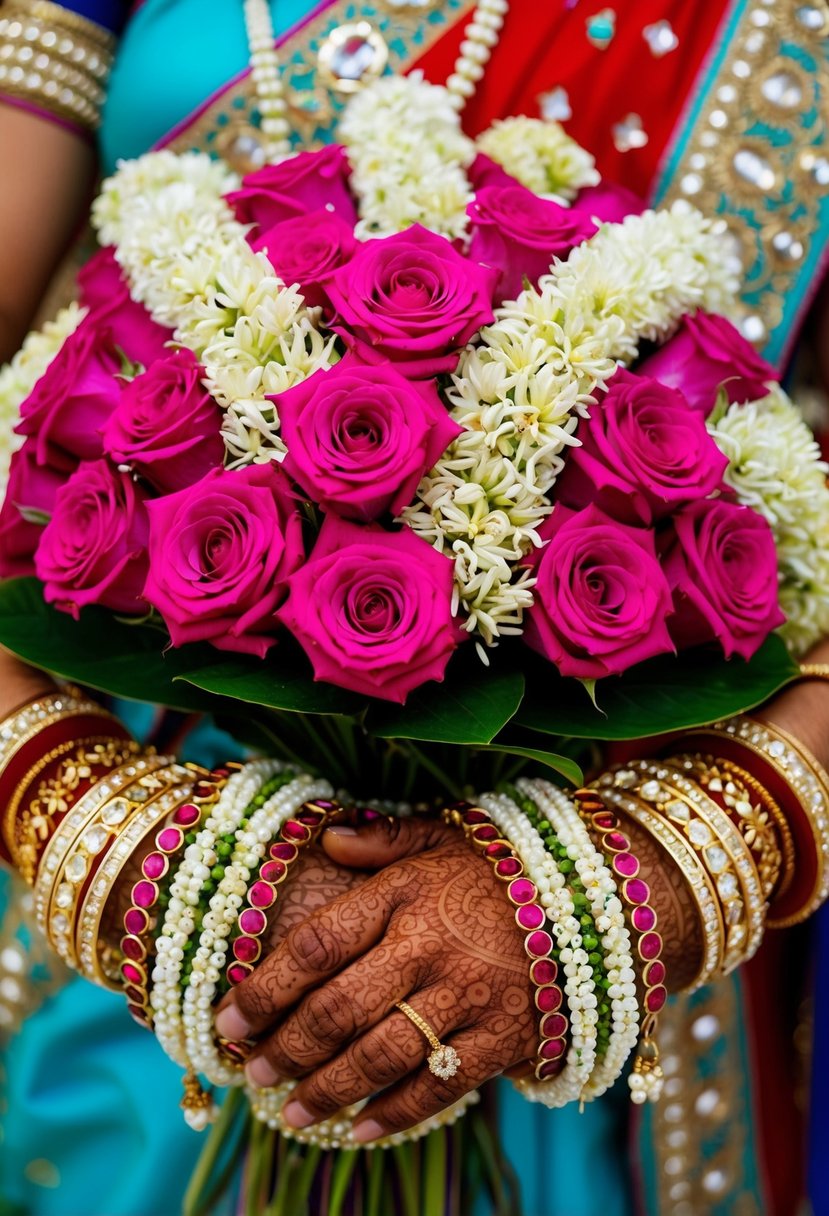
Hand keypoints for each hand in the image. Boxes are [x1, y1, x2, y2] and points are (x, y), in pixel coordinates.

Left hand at [215, 817, 536, 1141]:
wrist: (595, 897)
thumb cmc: (502, 866)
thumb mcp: (442, 834)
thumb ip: (382, 839)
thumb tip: (326, 839)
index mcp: (404, 893)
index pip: (315, 946)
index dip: (262, 990)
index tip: (227, 1022)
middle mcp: (428, 945)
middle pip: (337, 1010)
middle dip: (284, 1049)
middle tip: (253, 1073)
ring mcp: (467, 995)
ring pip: (379, 1055)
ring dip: (327, 1090)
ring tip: (290, 1111)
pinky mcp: (504, 1037)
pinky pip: (439, 1086)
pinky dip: (396, 1115)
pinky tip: (361, 1129)